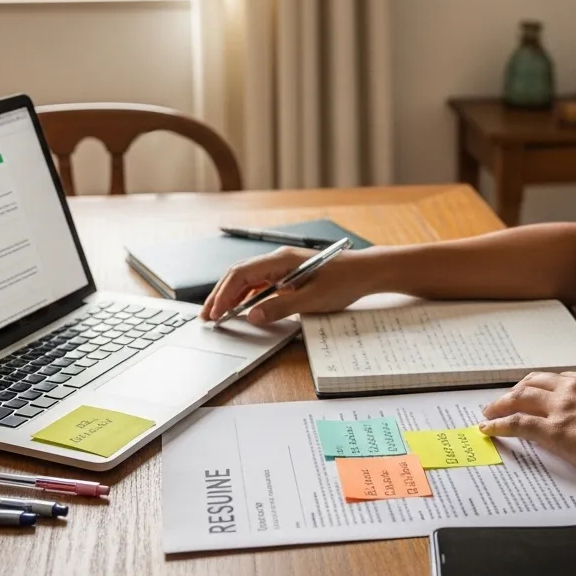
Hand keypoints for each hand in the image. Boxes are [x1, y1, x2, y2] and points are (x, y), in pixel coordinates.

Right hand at [200, 246, 379, 323]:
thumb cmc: (345, 281)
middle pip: (240, 274)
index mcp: (281, 260)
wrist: (368, 272)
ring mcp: (283, 266)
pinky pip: (261, 283)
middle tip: (207, 316)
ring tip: (219, 314)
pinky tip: (243, 308)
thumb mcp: (313, 299)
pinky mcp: (290, 274)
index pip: (242, 274)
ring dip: (232, 295)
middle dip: (221, 294)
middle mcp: (279, 260)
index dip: (224, 294)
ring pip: (249, 279)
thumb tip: (252, 316)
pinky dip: (248, 296)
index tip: (215, 313)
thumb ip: (280, 307)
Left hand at [479, 371, 575, 494]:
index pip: (559, 379)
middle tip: (503, 400)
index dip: (541, 387)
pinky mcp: (554, 431)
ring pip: (520, 398)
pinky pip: (516, 423)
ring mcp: (562, 408)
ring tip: (489, 412)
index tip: (534, 393)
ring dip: (500, 404)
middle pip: (533, 383)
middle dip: (516, 391)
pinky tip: (487, 428)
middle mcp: (575, 388)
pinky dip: (498, 424)